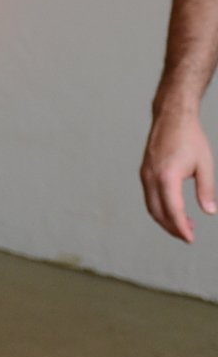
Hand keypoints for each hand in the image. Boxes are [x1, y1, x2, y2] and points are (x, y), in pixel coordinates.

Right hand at [141, 104, 216, 241]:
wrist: (172, 117)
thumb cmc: (190, 138)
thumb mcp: (205, 164)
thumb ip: (207, 189)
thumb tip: (210, 212)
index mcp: (167, 177)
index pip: (172, 211)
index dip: (181, 228)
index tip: (190, 239)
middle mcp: (151, 178)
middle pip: (158, 212)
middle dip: (172, 227)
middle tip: (189, 236)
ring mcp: (145, 175)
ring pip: (151, 206)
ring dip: (166, 219)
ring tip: (184, 224)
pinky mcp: (145, 172)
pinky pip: (150, 196)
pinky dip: (160, 207)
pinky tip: (174, 208)